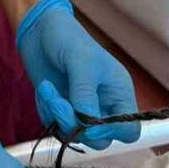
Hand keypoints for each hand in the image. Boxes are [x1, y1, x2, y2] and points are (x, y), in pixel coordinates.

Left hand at [14, 0, 140, 149]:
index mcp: (119, 92)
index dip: (112, 132)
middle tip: (58, 103)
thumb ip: (85, 95)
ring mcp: (82, 110)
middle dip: (75, 124)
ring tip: (47, 89)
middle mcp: (104, 105)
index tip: (88, 123)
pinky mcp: (62, 111)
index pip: (129, 129)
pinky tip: (44, 90)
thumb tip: (87, 125)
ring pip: (74, 135)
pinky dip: (46, 112)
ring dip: (57, 116)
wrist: (39, 29)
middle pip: (99, 138)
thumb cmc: (68, 38)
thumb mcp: (81, 63)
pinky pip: (56, 127)